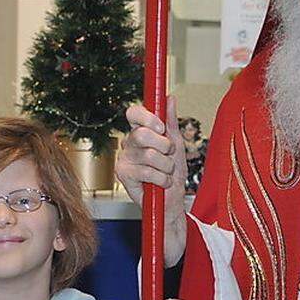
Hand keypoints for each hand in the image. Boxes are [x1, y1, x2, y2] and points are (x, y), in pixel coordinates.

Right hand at [116, 97, 187, 266]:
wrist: (172, 201)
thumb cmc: (173, 173)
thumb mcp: (176, 144)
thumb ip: (171, 121)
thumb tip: (169, 98)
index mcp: (140, 132)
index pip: (134, 113)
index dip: (147, 117)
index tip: (161, 127)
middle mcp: (129, 143)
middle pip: (142, 134)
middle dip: (164, 146)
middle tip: (169, 155)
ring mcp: (124, 159)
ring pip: (149, 155)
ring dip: (166, 166)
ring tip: (166, 173)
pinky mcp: (123, 175)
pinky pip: (147, 171)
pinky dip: (161, 179)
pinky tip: (161, 184)